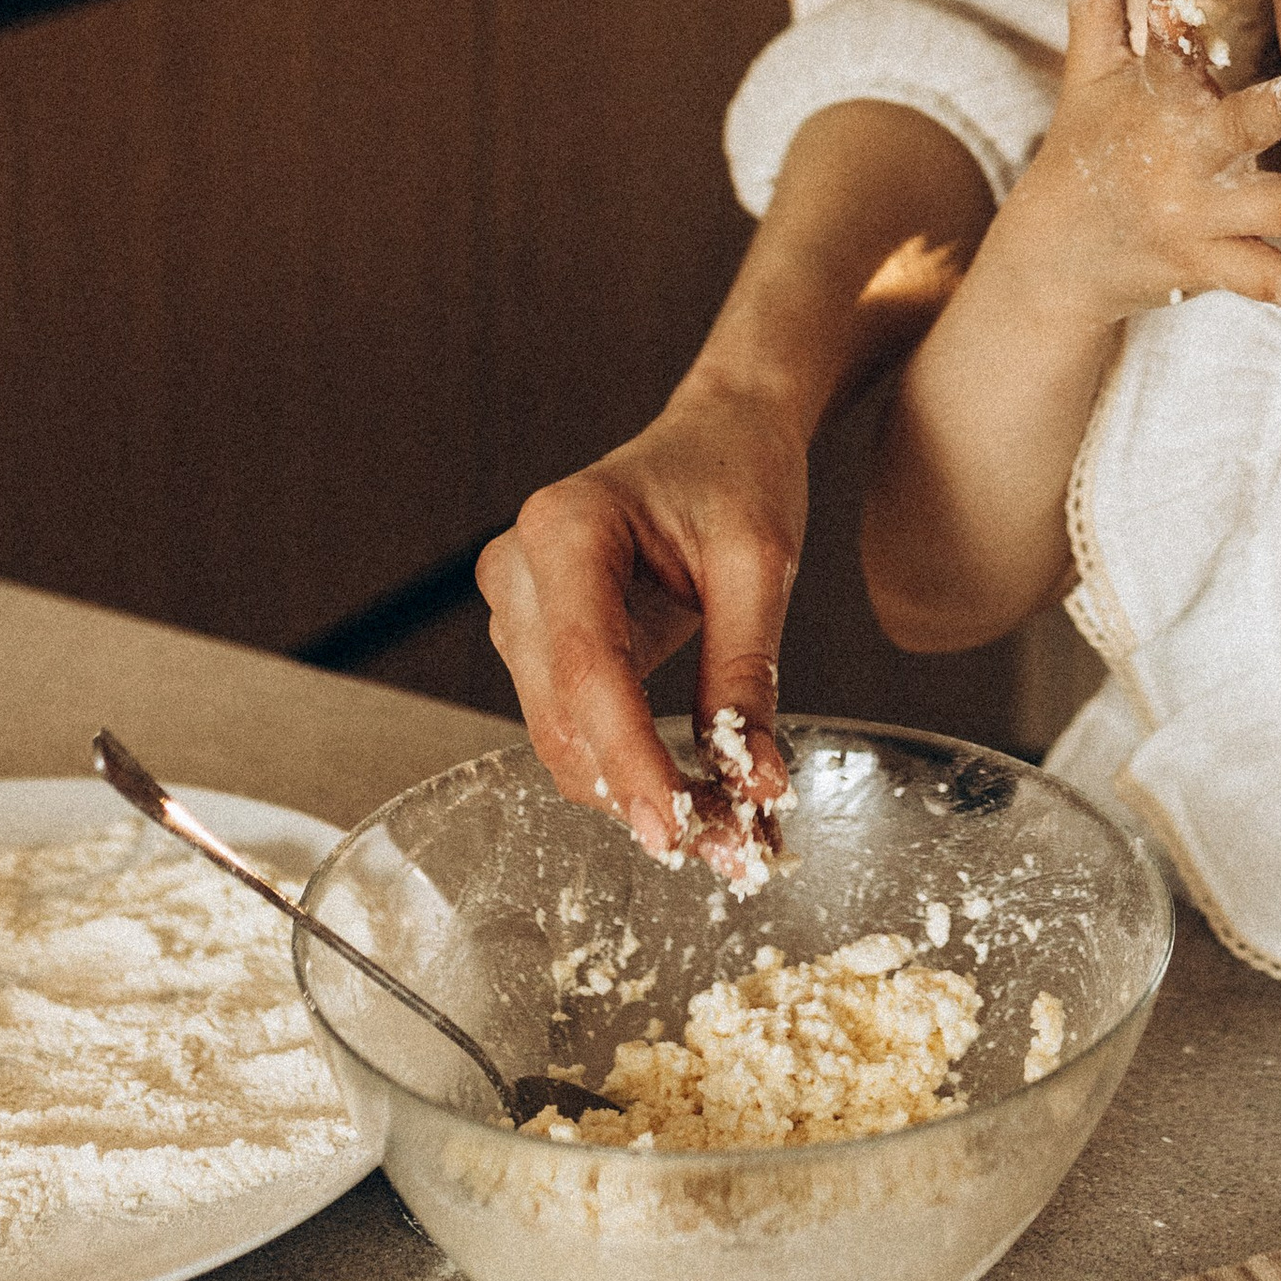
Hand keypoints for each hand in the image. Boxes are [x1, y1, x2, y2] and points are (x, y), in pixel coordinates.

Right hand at [477, 382, 801, 866]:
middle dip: (643, 793)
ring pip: (563, 737)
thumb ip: (746, 672)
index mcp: (567, 528)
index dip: (631, 762)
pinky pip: (574, 724)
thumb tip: (755, 784)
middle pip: (563, 719)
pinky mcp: (538, 639)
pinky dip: (631, 767)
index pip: (588, 671)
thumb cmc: (738, 472)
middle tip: (736, 849)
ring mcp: (519, 606)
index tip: (685, 831)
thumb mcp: (761, 562)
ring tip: (729, 828)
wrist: (719, 430)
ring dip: (638, 792)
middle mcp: (520, 568)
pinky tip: (696, 794)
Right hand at [991, 0, 1280, 329]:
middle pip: (1236, 130)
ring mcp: (1198, 218)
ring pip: (1279, 211)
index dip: (1170, 33)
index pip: (1163, 58)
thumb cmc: (1084, 147)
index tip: (1178, 11)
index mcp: (1154, 103)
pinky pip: (1271, 281)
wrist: (1055, 258)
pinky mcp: (1210, 266)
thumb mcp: (1088, 71)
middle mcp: (1180, 160)